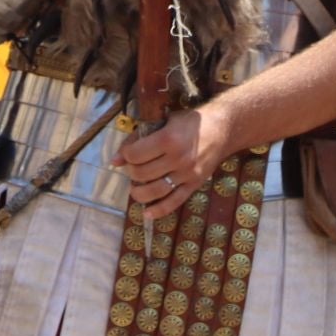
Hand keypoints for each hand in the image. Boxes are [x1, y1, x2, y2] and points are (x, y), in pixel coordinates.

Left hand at [112, 102, 233, 220]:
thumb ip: (137, 138)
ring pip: (156, 191)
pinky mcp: (195, 184)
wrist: (221, 129)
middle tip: (132, 168)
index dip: (126, 155)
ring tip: (134, 189)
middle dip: (131, 172)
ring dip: (139, 193)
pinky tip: (147, 213)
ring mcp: (187, 174)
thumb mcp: (162, 121)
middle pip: (143, 174)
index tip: (127, 153)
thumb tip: (114, 160)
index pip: (135, 155)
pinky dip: (159, 210)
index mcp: (168, 139)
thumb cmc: (189, 122)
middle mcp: (178, 159)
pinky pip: (175, 201)